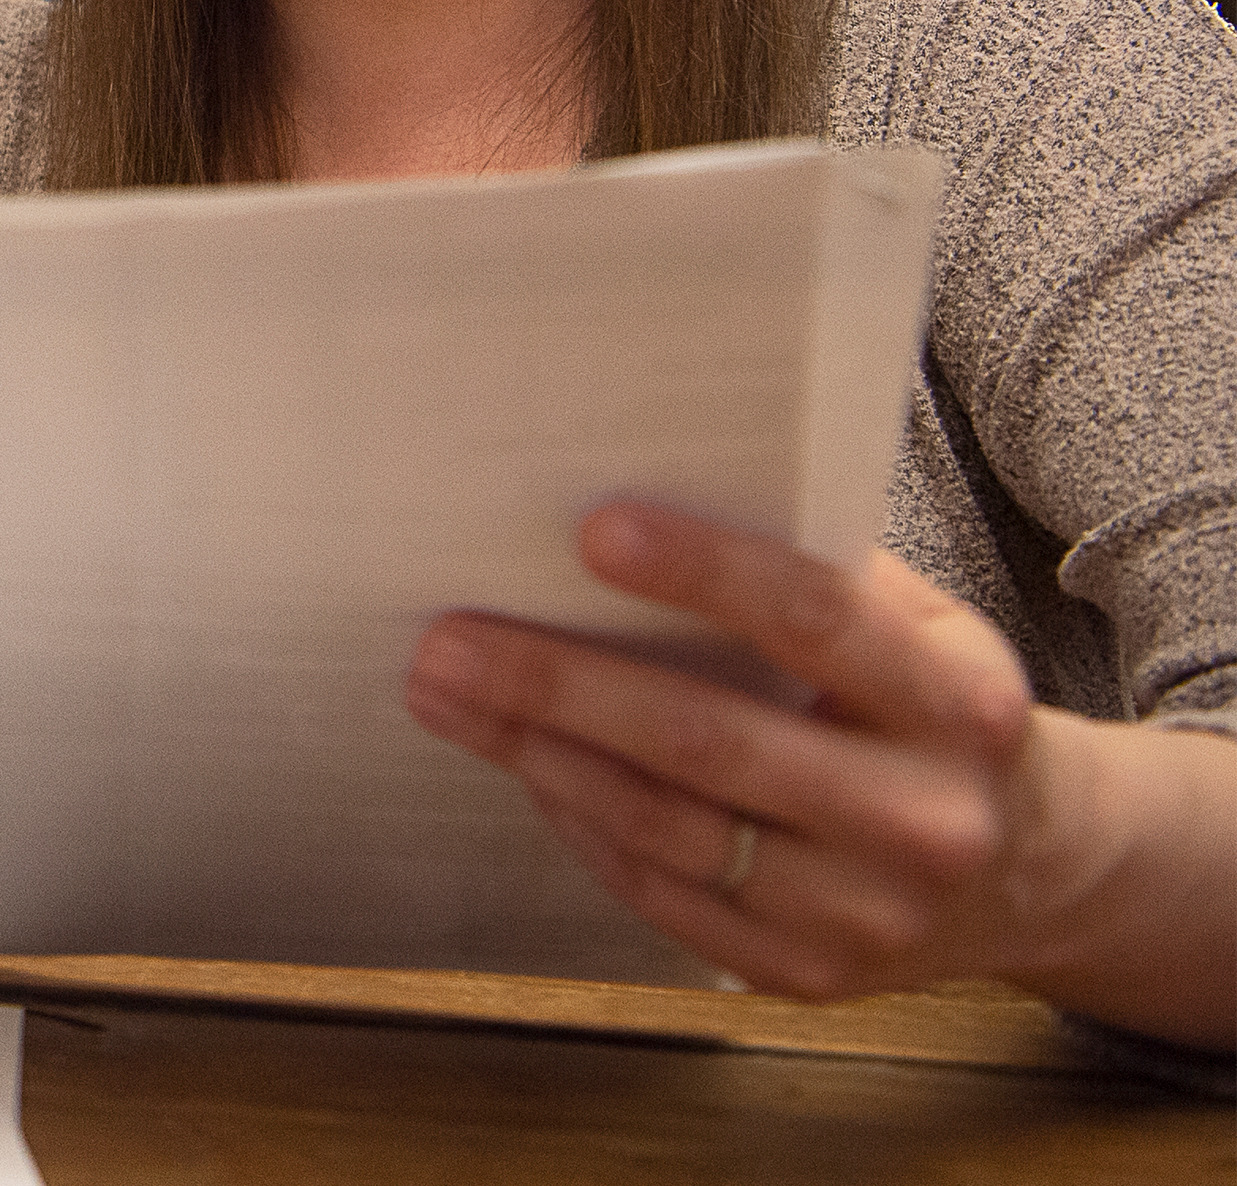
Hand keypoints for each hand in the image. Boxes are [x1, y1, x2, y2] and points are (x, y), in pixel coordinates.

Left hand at [406, 499, 1236, 1045]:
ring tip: (446, 693)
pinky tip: (524, 764)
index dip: (704, 573)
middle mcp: (923, 818)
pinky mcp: (808, 974)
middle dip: (560, 684)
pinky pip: (662, 892)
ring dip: (537, 753)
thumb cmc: (930, 710)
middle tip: (447, 637)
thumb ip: (812, 578)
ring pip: (667, 827)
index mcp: (961, 703)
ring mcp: (867, 913)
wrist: (1038, 869)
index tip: (591, 530)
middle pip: (709, 740)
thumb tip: (626, 511)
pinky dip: (580, 821)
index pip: (819, 620)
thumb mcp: (923, 630)